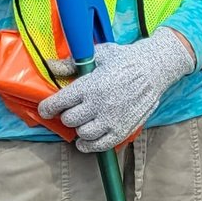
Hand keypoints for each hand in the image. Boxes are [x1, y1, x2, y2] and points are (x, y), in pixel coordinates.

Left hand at [38, 29, 196, 153]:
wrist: (155, 69)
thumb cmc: (126, 60)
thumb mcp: (99, 55)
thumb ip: (72, 63)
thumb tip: (51, 65)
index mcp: (90, 86)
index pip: (58, 103)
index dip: (47, 108)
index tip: (47, 109)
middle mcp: (98, 105)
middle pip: (69, 119)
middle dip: (66, 115)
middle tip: (71, 110)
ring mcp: (111, 119)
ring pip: (82, 134)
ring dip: (79, 128)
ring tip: (82, 122)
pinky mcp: (122, 129)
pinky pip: (99, 145)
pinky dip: (89, 145)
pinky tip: (85, 141)